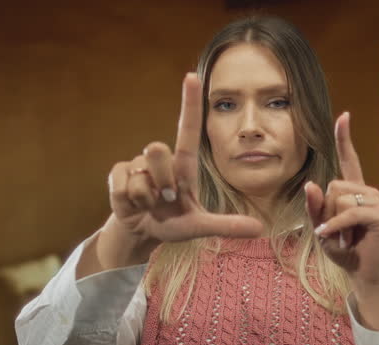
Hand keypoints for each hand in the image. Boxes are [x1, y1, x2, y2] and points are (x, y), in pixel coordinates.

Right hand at [107, 73, 262, 242]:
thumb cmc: (174, 224)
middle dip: (161, 181)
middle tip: (166, 200)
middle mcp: (162, 160)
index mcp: (184, 165)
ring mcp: (139, 166)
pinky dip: (130, 202)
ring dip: (146, 197)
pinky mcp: (119, 175)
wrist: (143, 233)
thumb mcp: (200, 227)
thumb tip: (259, 228)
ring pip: (141, 176)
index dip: (189, 102)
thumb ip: (226, 226)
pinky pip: (124, 186)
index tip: (192, 76)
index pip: (189, 128)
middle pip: (157, 149)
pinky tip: (134, 206)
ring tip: (150, 205)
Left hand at [304, 112, 378, 286]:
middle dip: (326, 211)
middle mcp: (368, 191)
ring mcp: (378, 201)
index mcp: (355, 191)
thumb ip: (314, 208)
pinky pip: (349, 213)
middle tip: (336, 233)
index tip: (344, 115)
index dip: (344, 138)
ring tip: (344, 239)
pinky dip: (335, 227)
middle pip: (333, 186)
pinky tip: (329, 238)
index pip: (349, 159)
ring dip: (333, 223)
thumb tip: (311, 183)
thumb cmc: (343, 251)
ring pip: (340, 199)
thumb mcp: (321, 228)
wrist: (363, 274)